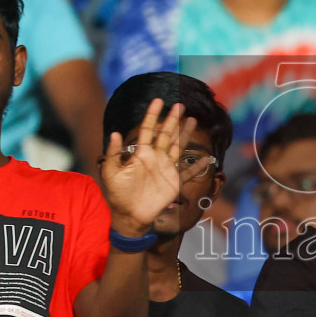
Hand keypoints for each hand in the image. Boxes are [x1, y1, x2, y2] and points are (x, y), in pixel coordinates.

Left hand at [99, 97, 194, 234]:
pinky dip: (196, 167)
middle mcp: (155, 158)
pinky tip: (205, 159)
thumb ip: (112, 154)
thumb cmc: (117, 195)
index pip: (147, 130)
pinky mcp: (173, 183)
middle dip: (173, 120)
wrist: (129, 216)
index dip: (153, 115)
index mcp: (141, 154)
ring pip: (178, 147)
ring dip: (185, 134)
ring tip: (192, 120)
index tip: (158, 101)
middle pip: (166, 135)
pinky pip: (187, 173)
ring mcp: (165, 169)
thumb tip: (115, 133)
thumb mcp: (110, 173)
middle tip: (179, 106)